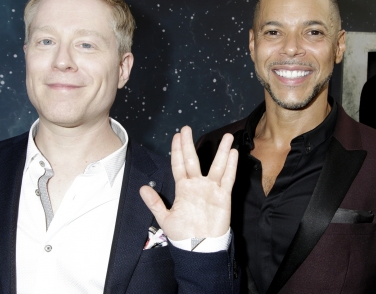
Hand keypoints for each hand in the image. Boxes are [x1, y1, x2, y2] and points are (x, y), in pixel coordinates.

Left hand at [140, 126, 237, 240]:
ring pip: (216, 166)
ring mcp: (211, 189)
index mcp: (183, 188)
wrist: (199, 247)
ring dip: (221, 151)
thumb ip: (155, 203)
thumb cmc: (183, 234)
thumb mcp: (165, 219)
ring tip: (226, 136)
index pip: (179, 165)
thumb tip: (142, 188)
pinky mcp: (223, 196)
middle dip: (189, 144)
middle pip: (194, 160)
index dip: (178, 151)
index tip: (176, 136)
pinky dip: (231, 166)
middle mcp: (197, 185)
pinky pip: (227, 178)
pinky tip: (233, 153)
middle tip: (187, 128)